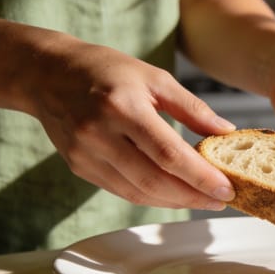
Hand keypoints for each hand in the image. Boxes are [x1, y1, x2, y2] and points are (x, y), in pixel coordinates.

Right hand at [23, 37, 235, 209]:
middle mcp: (100, 135)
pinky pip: (122, 191)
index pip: (169, 154)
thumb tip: (226, 131)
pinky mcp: (79, 167)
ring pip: (138, 193)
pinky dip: (152, 196)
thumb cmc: (106, 70)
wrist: (47, 74)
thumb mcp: (154, 77)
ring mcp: (85, 155)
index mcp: (123, 107)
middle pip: (154, 180)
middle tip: (221, 200)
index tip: (227, 189)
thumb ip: (191, 108)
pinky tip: (174, 194)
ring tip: (203, 200)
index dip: (201, 177)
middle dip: (193, 196)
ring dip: (175, 202)